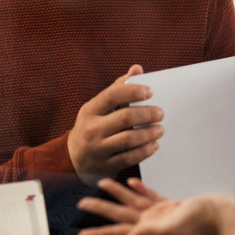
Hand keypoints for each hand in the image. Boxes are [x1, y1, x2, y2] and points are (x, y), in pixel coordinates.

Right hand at [67, 66, 163, 183]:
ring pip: (128, 139)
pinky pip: (129, 158)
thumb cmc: (92, 126)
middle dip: (146, 114)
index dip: (133, 91)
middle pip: (124, 118)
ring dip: (148, 133)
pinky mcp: (106, 165)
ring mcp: (98, 148)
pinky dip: (144, 151)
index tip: (150, 91)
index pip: (112, 96)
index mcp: (90, 110)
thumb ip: (118, 89)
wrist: (73, 158)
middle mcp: (92, 129)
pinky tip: (154, 145)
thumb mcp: (97, 107)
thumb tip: (137, 69)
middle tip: (160, 113)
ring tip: (160, 129)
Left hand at [76, 177, 234, 234]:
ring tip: (101, 183)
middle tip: (80, 204)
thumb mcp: (173, 229)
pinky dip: (140, 189)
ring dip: (117, 193)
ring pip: (132, 202)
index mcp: (148, 230)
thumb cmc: (202, 223)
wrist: (225, 217)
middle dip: (100, 209)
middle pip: (119, 214)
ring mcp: (161, 215)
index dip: (98, 233)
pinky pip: (151, 196)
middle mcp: (151, 223)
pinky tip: (132, 181)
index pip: (117, 232)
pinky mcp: (172, 206)